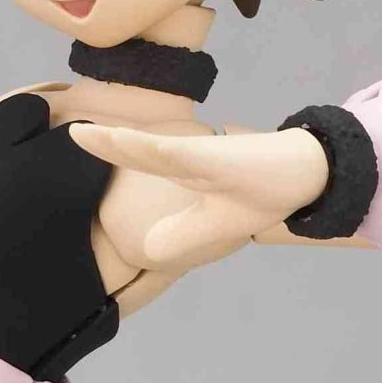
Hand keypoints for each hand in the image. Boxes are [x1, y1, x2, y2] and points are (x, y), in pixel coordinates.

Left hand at [69, 120, 329, 269]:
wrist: (309, 174)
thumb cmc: (261, 191)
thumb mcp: (215, 225)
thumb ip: (181, 234)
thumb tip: (148, 250)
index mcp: (184, 168)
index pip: (138, 157)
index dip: (106, 148)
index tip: (76, 138)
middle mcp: (191, 158)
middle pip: (141, 149)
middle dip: (106, 142)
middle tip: (73, 132)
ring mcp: (208, 158)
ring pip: (161, 149)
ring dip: (128, 144)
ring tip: (94, 136)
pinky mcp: (227, 161)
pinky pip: (193, 157)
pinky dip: (170, 154)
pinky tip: (148, 149)